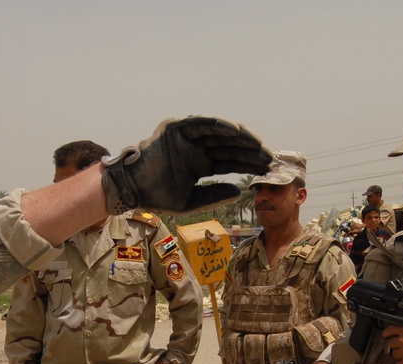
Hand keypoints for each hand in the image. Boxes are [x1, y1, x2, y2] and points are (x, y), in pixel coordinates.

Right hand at [101, 116, 271, 213]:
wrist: (133, 188)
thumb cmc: (158, 196)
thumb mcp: (193, 200)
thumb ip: (215, 194)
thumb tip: (239, 189)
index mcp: (201, 164)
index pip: (231, 161)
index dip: (249, 164)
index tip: (268, 170)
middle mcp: (197, 148)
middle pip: (230, 147)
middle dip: (250, 151)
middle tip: (269, 157)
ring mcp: (188, 136)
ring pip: (220, 133)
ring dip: (239, 137)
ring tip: (258, 143)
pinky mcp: (177, 127)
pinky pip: (202, 123)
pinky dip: (219, 124)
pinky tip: (236, 131)